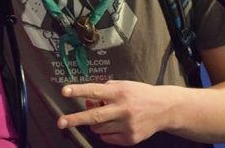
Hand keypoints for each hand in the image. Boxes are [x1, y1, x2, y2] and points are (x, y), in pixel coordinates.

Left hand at [57, 80, 171, 145]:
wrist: (164, 109)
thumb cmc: (138, 94)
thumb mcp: (122, 86)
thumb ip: (104, 92)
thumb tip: (87, 102)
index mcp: (120, 92)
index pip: (95, 90)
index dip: (78, 91)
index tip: (64, 91)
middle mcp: (123, 109)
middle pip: (94, 116)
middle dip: (75, 119)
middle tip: (60, 122)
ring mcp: (127, 125)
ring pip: (98, 128)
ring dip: (94, 123)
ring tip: (105, 116)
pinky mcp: (131, 138)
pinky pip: (107, 138)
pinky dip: (105, 132)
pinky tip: (115, 124)